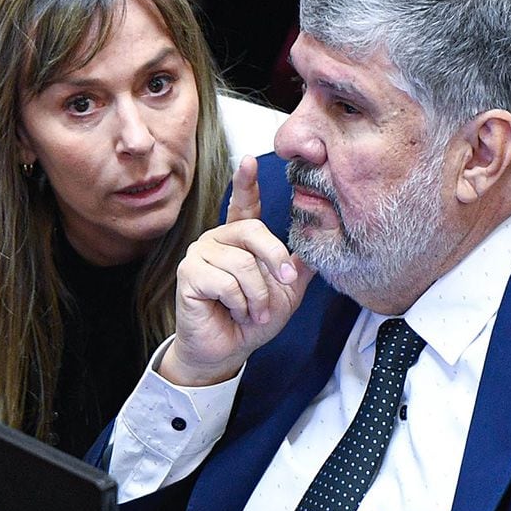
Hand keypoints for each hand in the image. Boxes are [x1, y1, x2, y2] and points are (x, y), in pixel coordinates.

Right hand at [160, 156, 311, 386]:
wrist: (228, 350)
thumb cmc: (252, 320)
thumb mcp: (287, 293)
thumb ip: (299, 266)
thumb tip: (323, 237)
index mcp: (240, 240)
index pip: (244, 205)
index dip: (247, 183)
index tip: (249, 160)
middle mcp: (218, 240)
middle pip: (252, 231)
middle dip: (275, 260)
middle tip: (285, 286)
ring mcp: (200, 254)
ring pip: (242, 264)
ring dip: (258, 296)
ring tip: (254, 312)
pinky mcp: (188, 274)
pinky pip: (225, 281)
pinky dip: (239, 303)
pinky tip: (235, 313)